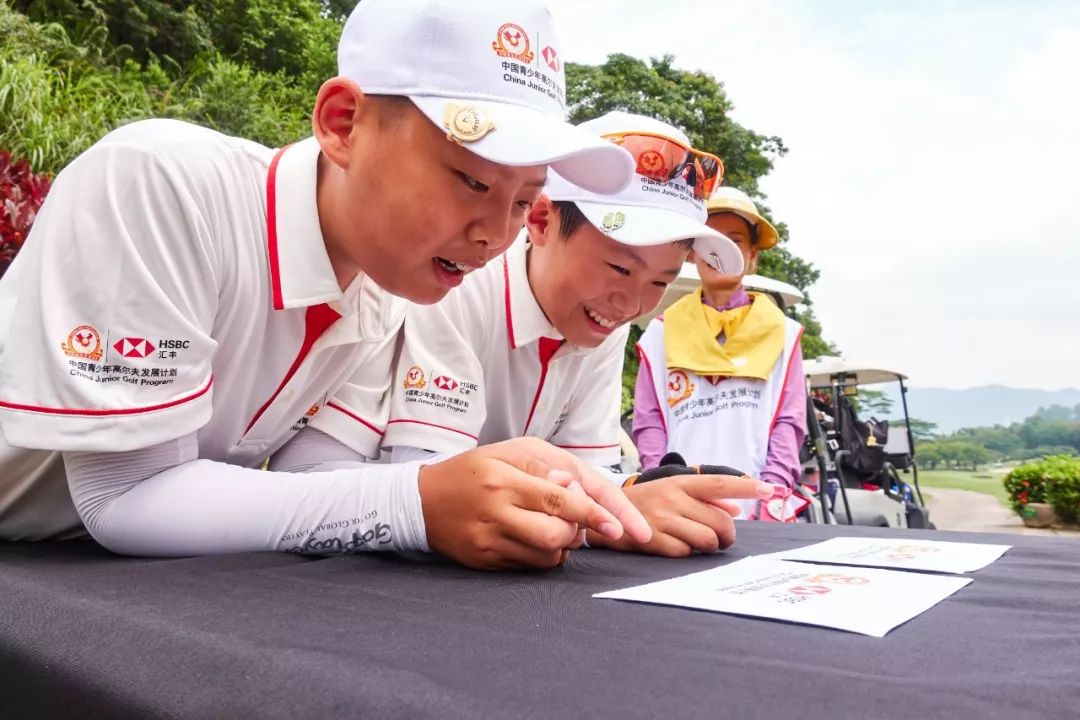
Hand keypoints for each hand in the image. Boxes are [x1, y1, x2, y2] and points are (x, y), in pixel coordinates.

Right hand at [418, 438, 650, 569]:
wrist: (422, 501)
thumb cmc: (474, 470)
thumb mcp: (509, 452)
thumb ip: (546, 467)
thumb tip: (576, 488)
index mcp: (505, 480)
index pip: (560, 500)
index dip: (594, 515)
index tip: (620, 529)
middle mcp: (497, 512)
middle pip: (557, 535)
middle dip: (578, 531)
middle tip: (576, 519)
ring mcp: (490, 541)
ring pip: (547, 557)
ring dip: (564, 545)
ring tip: (554, 526)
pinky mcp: (485, 562)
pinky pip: (529, 567)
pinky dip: (544, 556)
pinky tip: (535, 538)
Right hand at [589, 473, 773, 556]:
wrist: (601, 514)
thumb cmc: (645, 503)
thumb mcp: (672, 491)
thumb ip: (705, 498)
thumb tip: (736, 509)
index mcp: (680, 482)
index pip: (720, 484)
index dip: (746, 487)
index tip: (770, 489)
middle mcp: (673, 498)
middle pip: (720, 523)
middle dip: (725, 536)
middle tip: (719, 539)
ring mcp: (663, 519)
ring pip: (707, 541)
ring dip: (708, 547)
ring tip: (697, 543)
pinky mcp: (653, 540)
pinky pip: (685, 553)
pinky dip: (684, 553)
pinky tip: (672, 546)